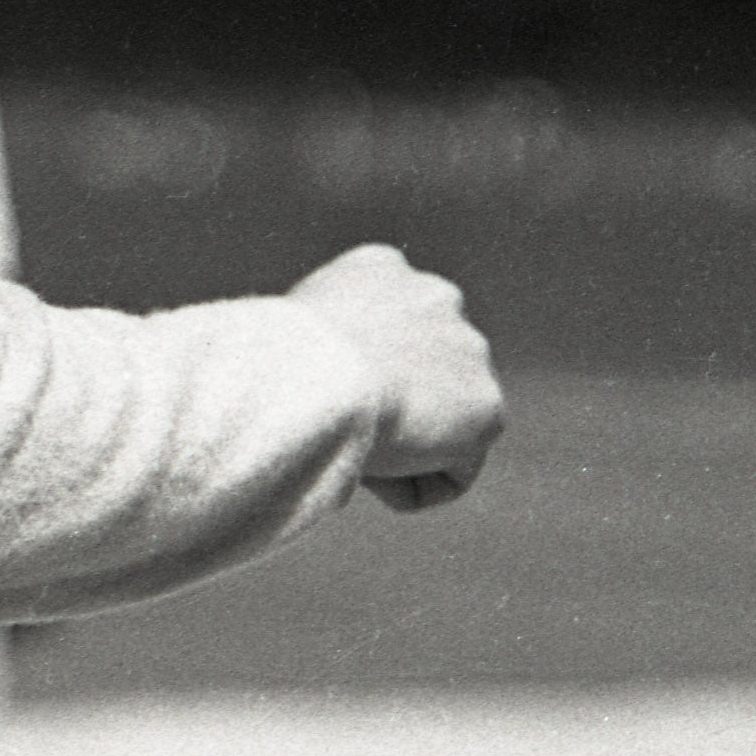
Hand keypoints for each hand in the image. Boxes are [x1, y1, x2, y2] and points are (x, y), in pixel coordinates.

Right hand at [290, 239, 502, 506]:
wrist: (311, 379)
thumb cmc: (267, 370)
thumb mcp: (283, 341)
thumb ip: (318, 353)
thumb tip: (313, 405)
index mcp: (381, 269)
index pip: (385, 330)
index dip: (349, 376)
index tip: (316, 399)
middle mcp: (437, 296)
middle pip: (418, 376)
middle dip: (388, 407)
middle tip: (335, 431)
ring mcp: (470, 349)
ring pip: (436, 424)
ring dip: (400, 446)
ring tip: (349, 450)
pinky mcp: (488, 408)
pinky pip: (452, 473)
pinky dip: (411, 487)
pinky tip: (370, 471)